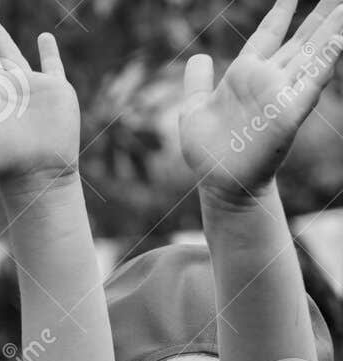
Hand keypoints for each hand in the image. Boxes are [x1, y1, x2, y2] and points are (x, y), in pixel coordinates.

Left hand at [180, 0, 342, 201]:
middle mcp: (267, 81)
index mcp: (244, 75)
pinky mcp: (289, 114)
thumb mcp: (193, 109)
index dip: (279, 16)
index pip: (267, 37)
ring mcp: (280, 95)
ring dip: (330, 32)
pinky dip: (325, 61)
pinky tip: (338, 41)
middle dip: (318, 17)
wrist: (218, 182)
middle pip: (298, 41)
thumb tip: (198, 57)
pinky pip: (311, 83)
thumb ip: (197, 83)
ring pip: (310, 55)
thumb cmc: (207, 150)